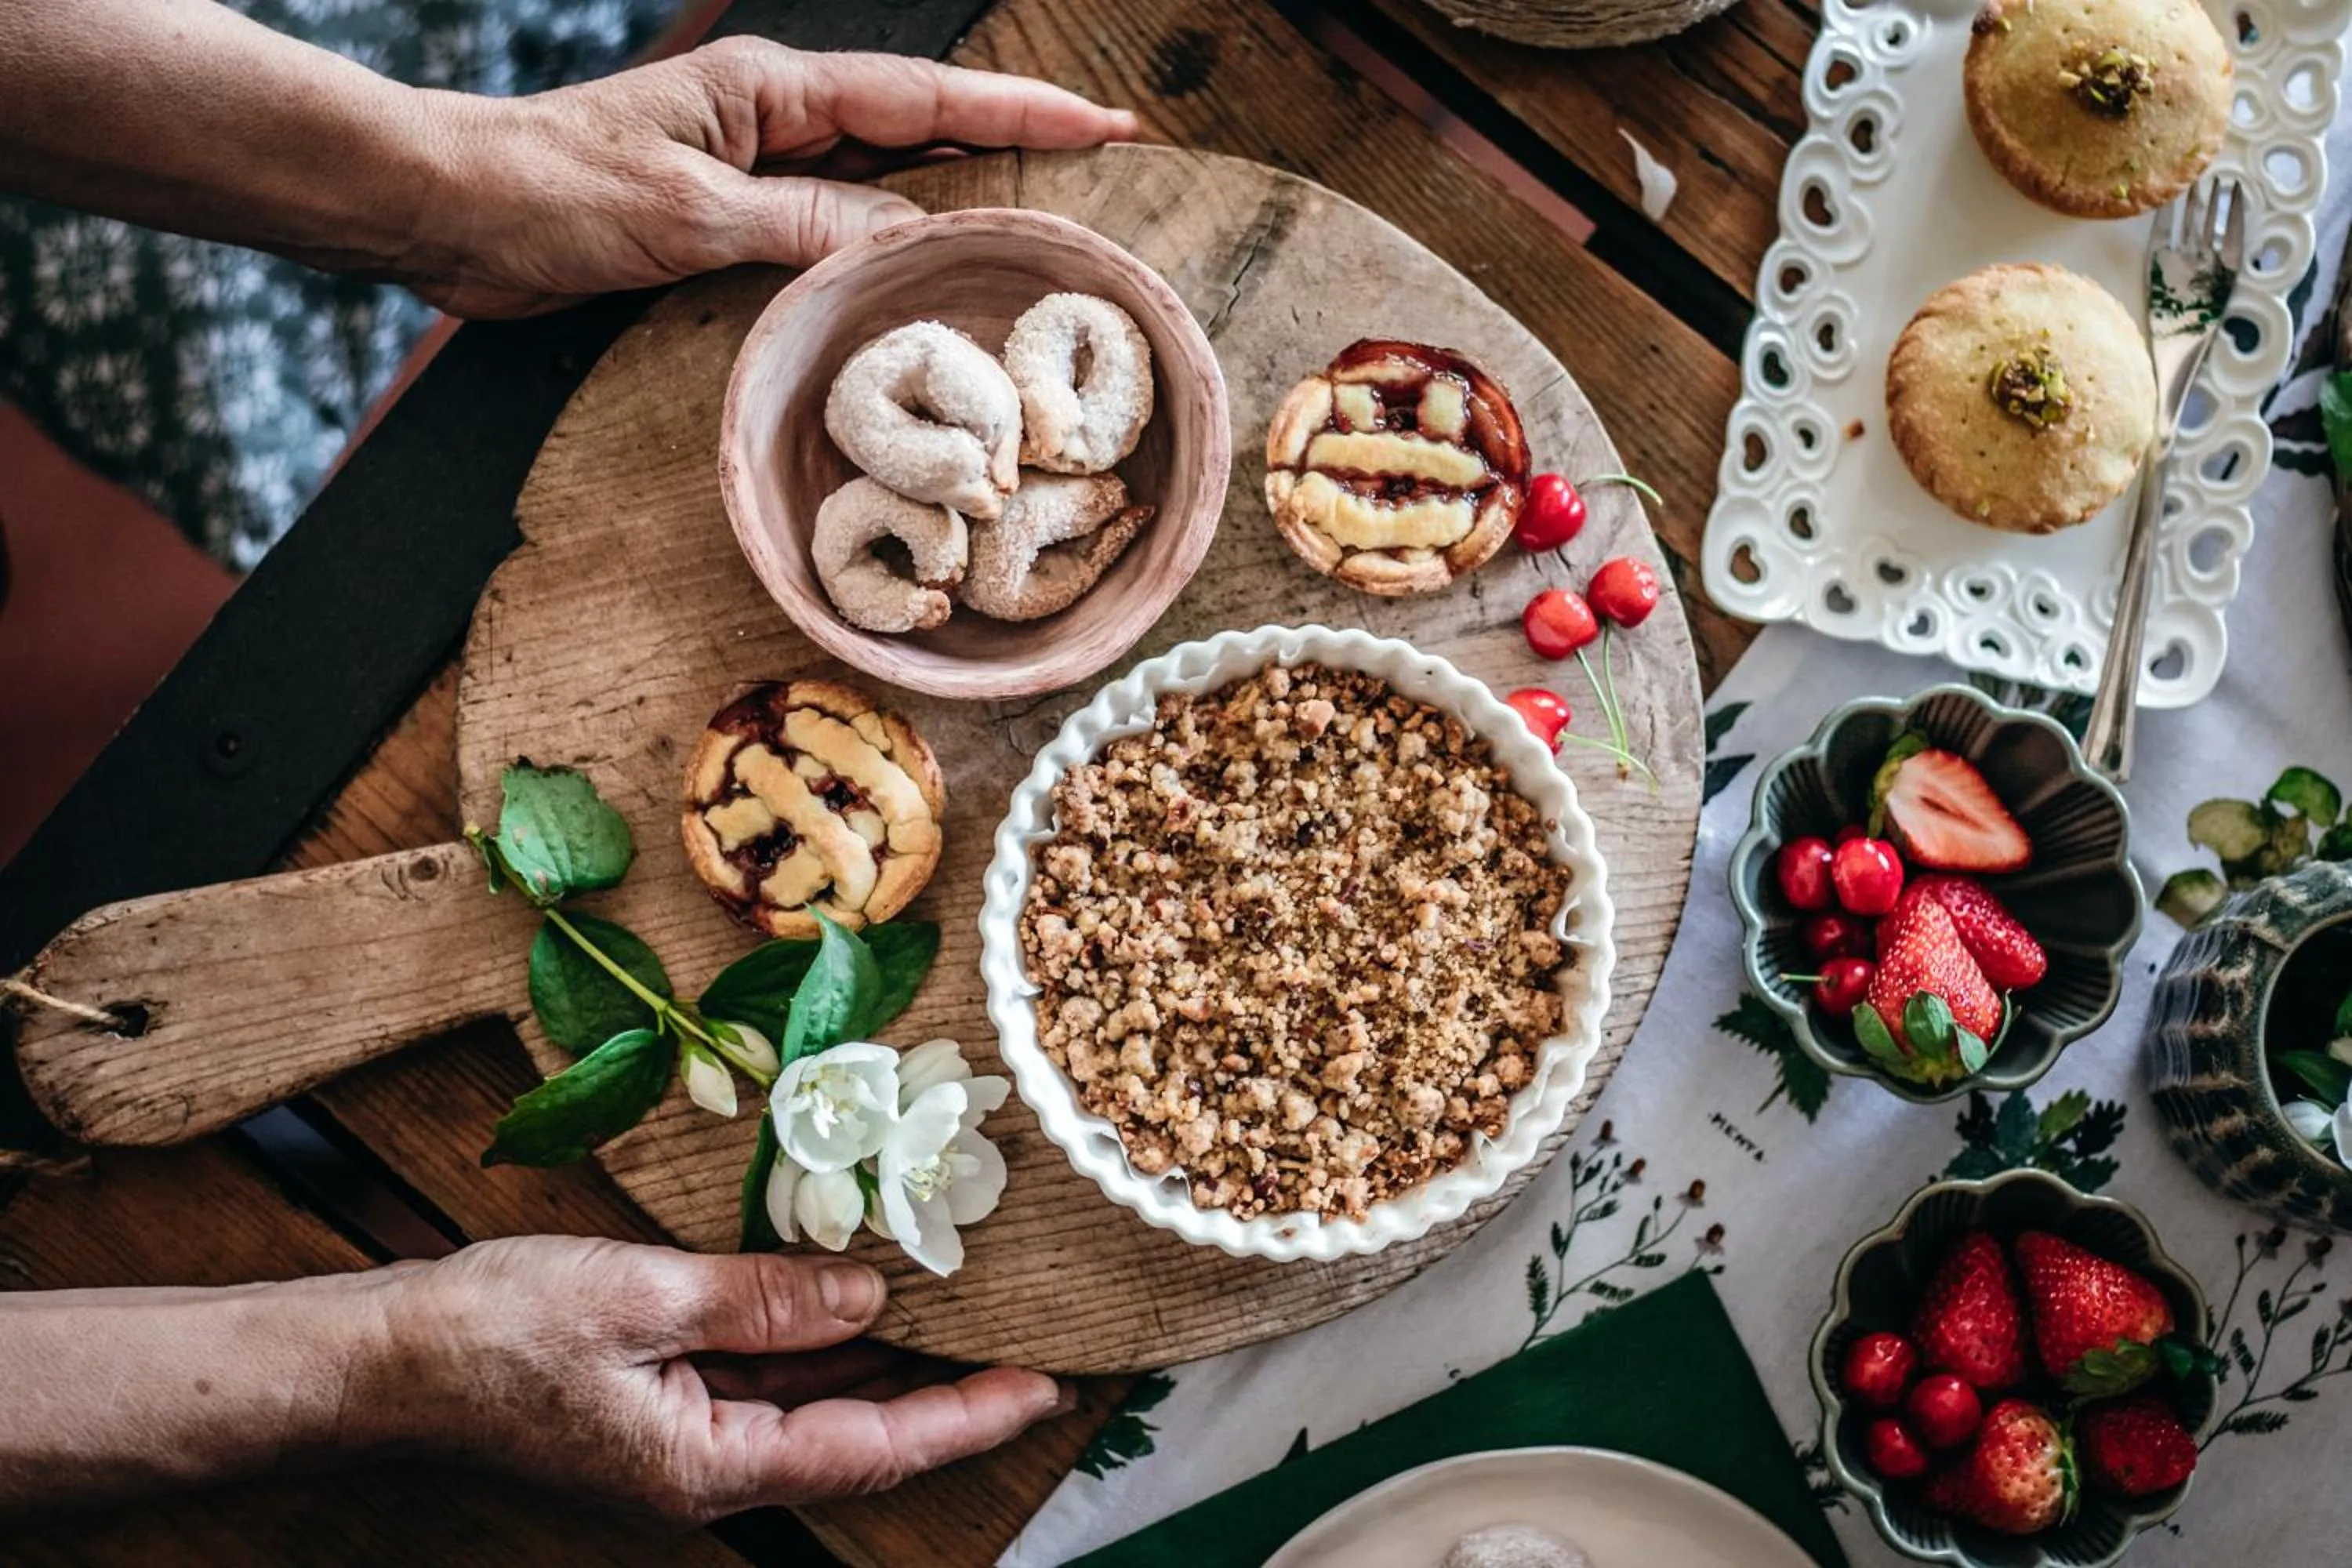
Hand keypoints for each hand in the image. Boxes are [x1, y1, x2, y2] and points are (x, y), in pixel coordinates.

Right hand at [363, 1236, 1067, 1522]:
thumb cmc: (494, 1331)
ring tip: (980, 1317)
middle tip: (1043, 1348)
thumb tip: (873, 1292)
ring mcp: (686, 1435)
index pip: (872, 1447)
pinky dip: (825, 1339)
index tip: (1046, 1387)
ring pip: (818, 1403)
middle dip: (953, 1396)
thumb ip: (764, 1299)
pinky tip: (867, 1295)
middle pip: (860, 1434)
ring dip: (895, 1363)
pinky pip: (767, 1376)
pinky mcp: (662, 1399)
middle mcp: (710, 1466)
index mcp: (709, 1465)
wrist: (381, 1356)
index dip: (966, 1418)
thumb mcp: (642, 1297)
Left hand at [396, 40, 1136, 316]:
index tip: (1106, 121)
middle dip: (1014, 139)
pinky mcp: (728, 217)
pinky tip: (924, 273)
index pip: (925, 97)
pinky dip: (889, 242)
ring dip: (960, 191)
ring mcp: (754, 166)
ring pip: (885, 174)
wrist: (448, 211)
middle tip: (1105, 166)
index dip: (1021, 109)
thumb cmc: (550, 192)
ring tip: (1044, 218)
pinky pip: (836, 223)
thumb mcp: (689, 214)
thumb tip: (913, 239)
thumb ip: (804, 225)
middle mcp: (773, 119)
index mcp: (772, 91)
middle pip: (922, 125)